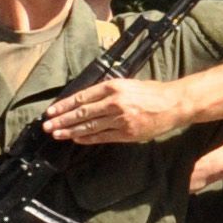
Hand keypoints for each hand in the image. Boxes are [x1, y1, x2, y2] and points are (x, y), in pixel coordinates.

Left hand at [45, 75, 190, 147]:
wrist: (175, 104)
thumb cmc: (152, 92)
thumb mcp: (128, 84)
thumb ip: (108, 90)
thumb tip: (85, 100)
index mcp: (113, 87)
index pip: (81, 97)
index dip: (64, 105)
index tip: (51, 111)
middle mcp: (115, 102)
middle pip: (82, 113)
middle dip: (62, 120)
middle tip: (47, 126)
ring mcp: (121, 119)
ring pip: (89, 126)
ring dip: (70, 131)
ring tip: (56, 134)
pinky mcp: (127, 133)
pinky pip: (102, 137)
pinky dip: (88, 138)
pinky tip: (76, 139)